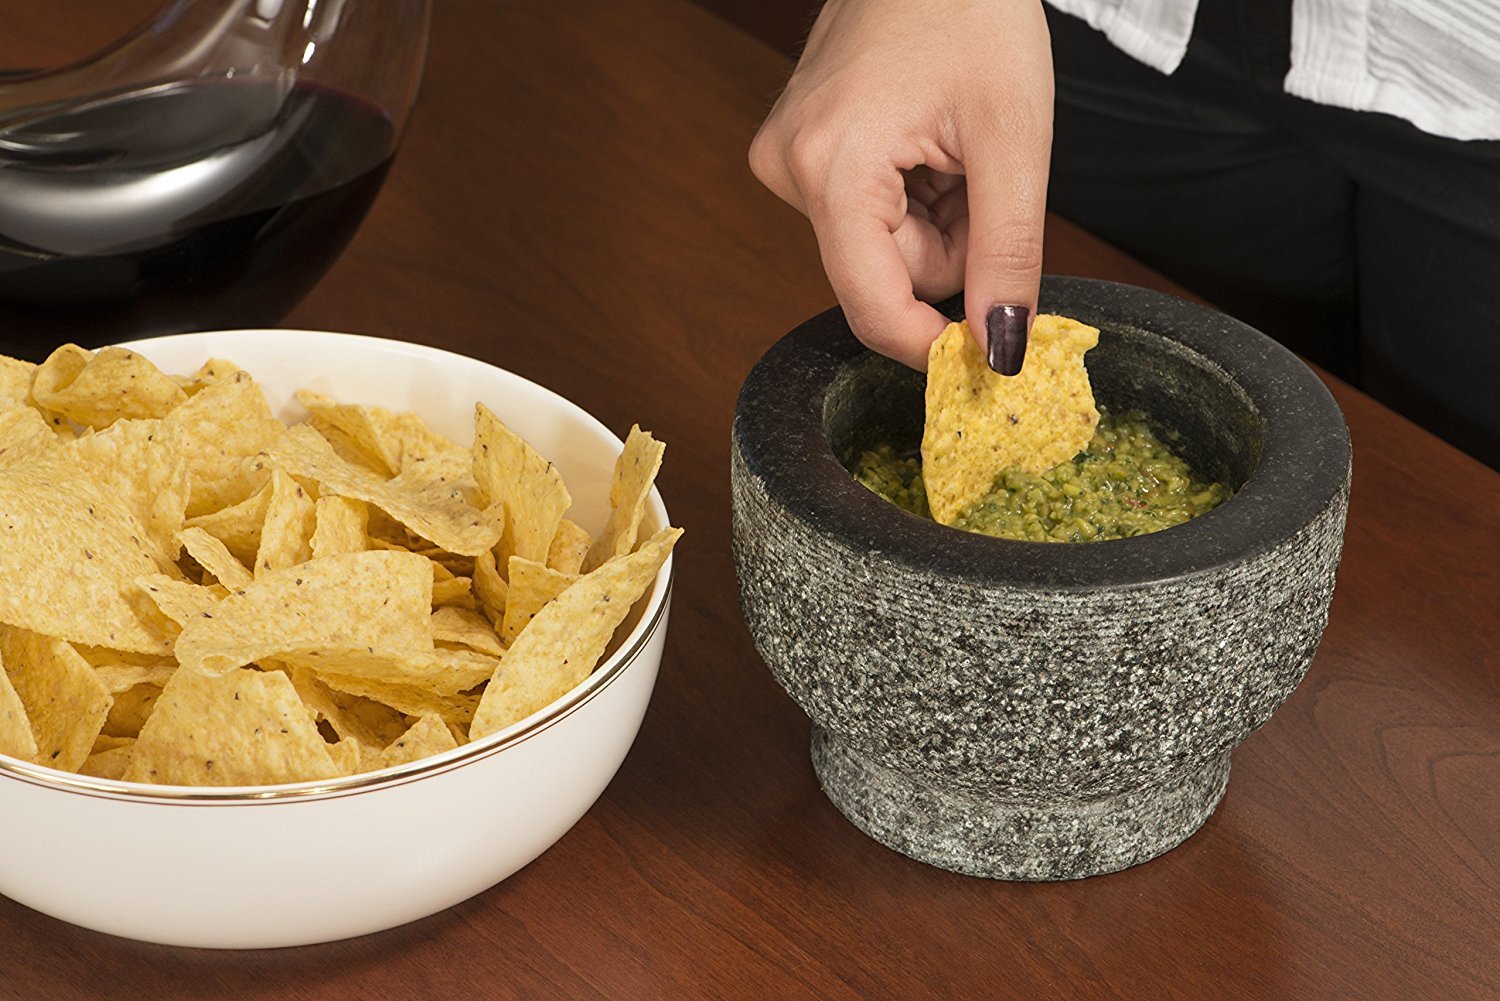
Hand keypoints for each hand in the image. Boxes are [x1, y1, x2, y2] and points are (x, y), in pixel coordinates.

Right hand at [749, 0, 1052, 372]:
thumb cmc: (972, 7)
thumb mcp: (1012, 139)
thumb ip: (1006, 254)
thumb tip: (999, 347)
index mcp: (831, 166)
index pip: (873, 307)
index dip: (935, 344)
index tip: (992, 352)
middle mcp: (790, 169)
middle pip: (884, 277)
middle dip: (950, 248)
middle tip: (983, 177)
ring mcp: (788, 159)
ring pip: (880, 250)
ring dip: (936, 220)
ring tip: (956, 146)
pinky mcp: (799, 152)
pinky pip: (868, 217)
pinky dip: (915, 198)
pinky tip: (930, 143)